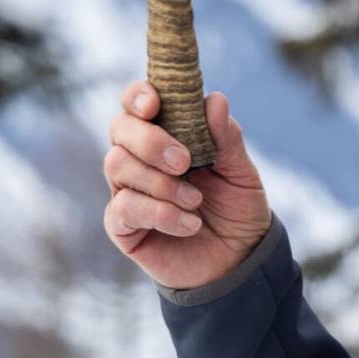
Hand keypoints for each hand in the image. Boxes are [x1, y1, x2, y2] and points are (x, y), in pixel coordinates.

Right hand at [103, 84, 271, 290]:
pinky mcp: (122, 225)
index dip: (138, 96)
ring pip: (117, 165)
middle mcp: (139, 159)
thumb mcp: (241, 172)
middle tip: (185, 162)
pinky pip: (124, 207)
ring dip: (160, 183)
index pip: (136, 103)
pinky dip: (161, 213)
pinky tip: (190, 224)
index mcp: (166, 135)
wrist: (239, 261)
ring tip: (196, 202)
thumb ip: (227, 138)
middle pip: (119, 129)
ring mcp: (127, 190)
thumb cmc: (237, 210)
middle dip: (150, 141)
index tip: (155, 104)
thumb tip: (214, 98)